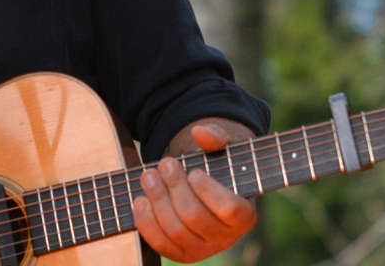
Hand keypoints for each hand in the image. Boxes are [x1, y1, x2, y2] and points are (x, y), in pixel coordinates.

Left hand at [132, 120, 256, 262]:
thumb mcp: (221, 148)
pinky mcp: (180, 254)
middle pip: (195, 217)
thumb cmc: (215, 166)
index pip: (229, 209)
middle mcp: (225, 238)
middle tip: (165, 164)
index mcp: (244, 215)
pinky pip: (161, 244)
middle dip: (175, 188)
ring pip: (175, 230)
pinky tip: (140, 201)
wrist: (202, 189)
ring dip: (157, 201)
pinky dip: (147, 223)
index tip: (194, 172)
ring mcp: (202, 250)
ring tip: (148, 176)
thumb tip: (200, 132)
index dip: (208, 191)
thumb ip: (216, 137)